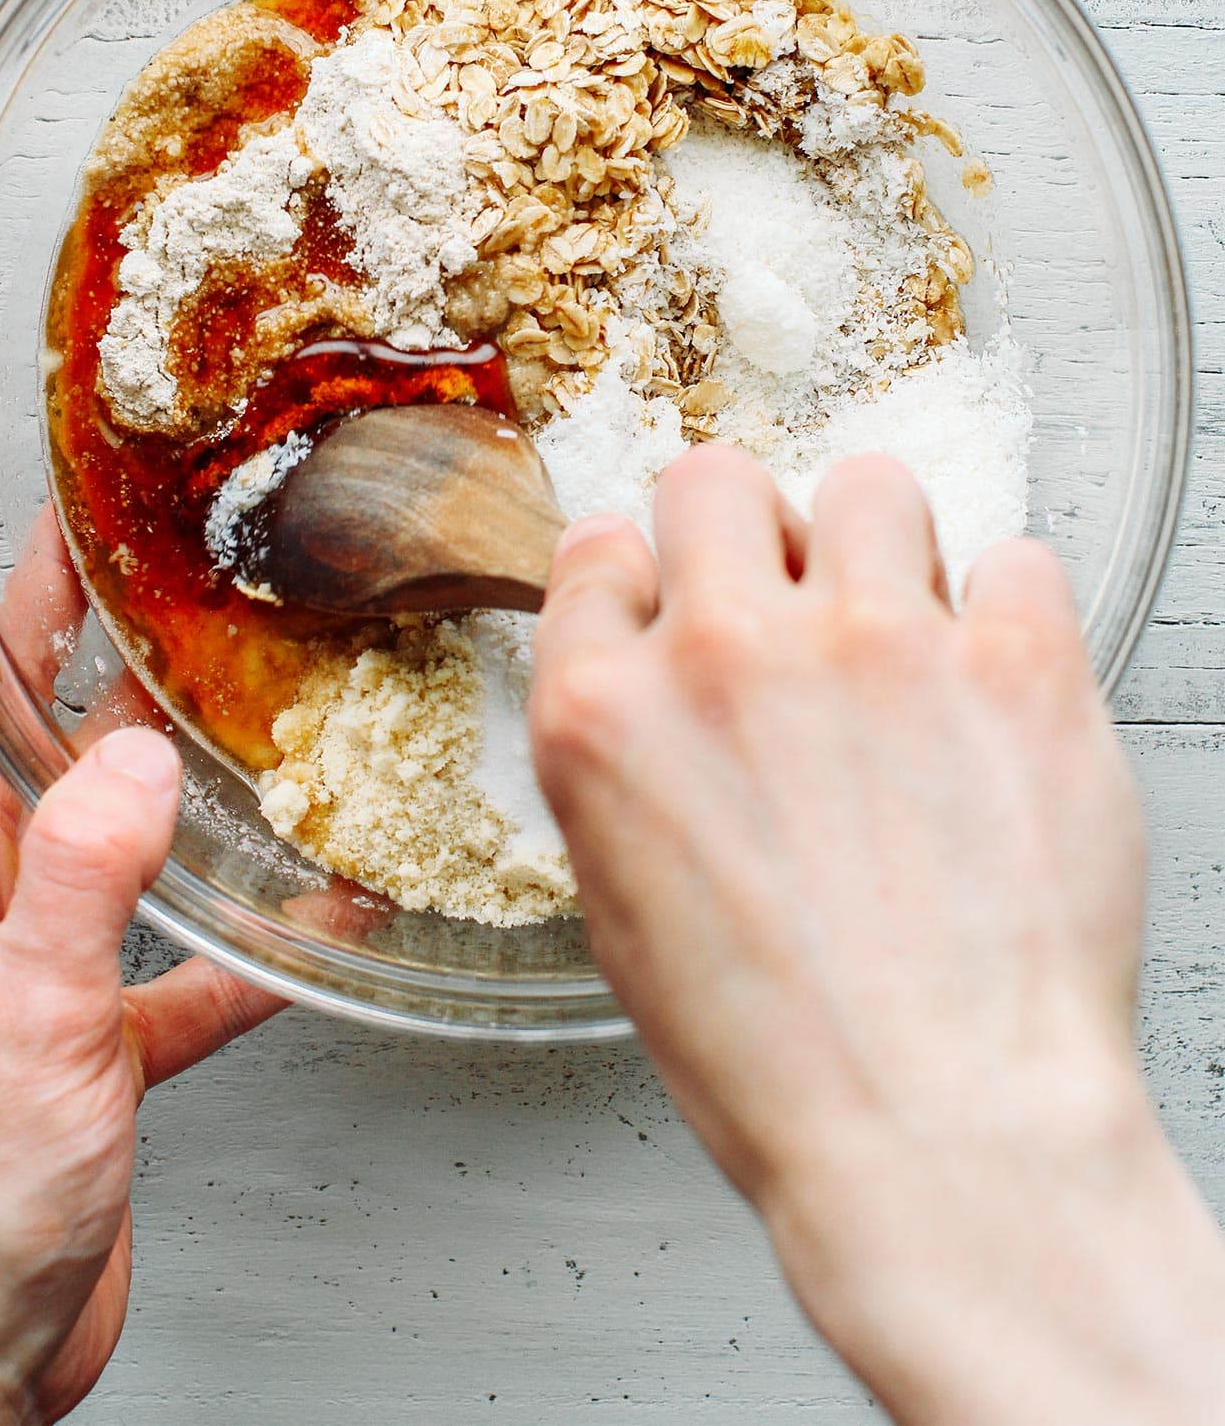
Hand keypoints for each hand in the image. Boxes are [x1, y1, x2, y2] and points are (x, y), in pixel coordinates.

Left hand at [0, 430, 292, 1424]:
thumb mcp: (29, 1024)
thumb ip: (84, 881)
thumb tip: (134, 756)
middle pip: (7, 723)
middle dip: (44, 619)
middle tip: (96, 533)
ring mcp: (27, 962)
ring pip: (93, 820)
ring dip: (145, 748)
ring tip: (200, 675)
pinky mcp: (85, 1031)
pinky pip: (168, 949)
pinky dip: (231, 925)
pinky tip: (304, 914)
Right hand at [530, 448, 1224, 1425]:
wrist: (939, 1135)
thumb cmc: (781, 1061)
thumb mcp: (622, 909)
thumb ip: (627, 760)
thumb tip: (657, 681)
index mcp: (605, 717)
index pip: (597, 548)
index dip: (647, 580)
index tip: (682, 605)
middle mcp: (724, 654)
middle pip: (716, 478)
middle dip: (749, 531)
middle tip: (792, 599)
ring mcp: (874, 645)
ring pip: (869, 484)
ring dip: (882, 548)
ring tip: (906, 630)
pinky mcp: (1013, 662)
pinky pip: (1015, 559)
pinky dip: (1009, 616)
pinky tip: (995, 691)